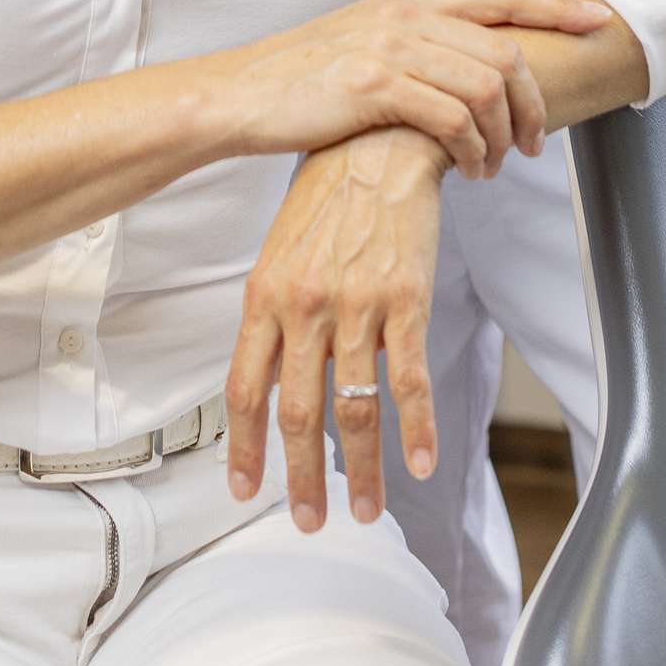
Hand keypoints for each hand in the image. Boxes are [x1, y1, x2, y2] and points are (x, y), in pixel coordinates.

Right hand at [207, 0, 606, 178]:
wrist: (244, 94)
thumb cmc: (306, 79)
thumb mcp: (369, 41)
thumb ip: (420, 42)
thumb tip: (473, 68)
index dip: (558, 8)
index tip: (598, 22)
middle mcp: (408, 13)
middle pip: (508, 50)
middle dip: (536, 103)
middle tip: (535, 144)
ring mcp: (392, 46)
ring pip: (488, 88)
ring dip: (504, 137)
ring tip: (493, 167)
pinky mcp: (376, 84)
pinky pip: (454, 118)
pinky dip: (473, 149)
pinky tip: (466, 169)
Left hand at [226, 126, 446, 532]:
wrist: (378, 145)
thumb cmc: (327, 200)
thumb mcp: (281, 253)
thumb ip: (273, 319)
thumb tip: (268, 384)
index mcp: (265, 295)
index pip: (245, 389)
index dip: (243, 447)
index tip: (244, 490)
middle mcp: (305, 305)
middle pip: (298, 413)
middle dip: (302, 478)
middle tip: (309, 520)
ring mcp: (356, 305)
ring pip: (354, 408)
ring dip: (362, 471)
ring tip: (368, 510)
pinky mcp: (406, 300)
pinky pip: (409, 379)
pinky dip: (417, 429)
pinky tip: (421, 462)